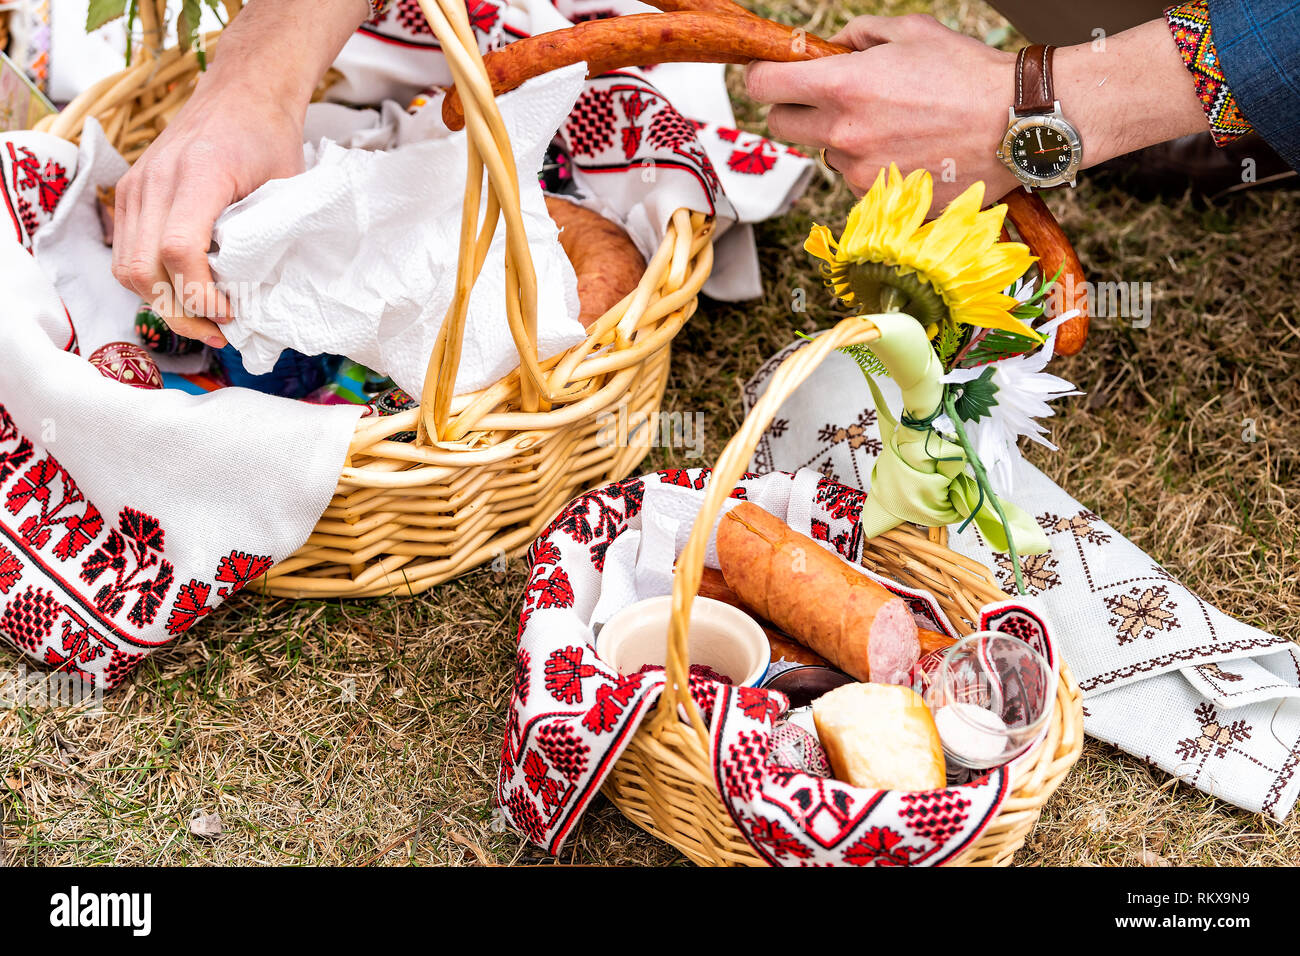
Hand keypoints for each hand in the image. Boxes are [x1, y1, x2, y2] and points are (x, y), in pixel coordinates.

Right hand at [111, 73, 304, 346]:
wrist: (241, 91)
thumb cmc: (269, 138)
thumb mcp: (285, 186)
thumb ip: (271, 237)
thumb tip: (263, 299)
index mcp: (198, 175)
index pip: (179, 250)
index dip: (201, 294)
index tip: (230, 312)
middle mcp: (155, 181)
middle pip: (142, 269)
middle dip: (179, 313)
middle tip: (218, 332)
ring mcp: (136, 186)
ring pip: (126, 267)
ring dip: (161, 303)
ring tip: (203, 320)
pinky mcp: (130, 193)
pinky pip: (126, 252)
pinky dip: (150, 282)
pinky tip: (184, 292)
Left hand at [744, 15, 1210, 208]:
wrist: (1017, 124)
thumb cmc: (969, 75)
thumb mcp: (910, 33)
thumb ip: (859, 36)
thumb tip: (834, 46)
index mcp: (842, 88)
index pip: (763, 87)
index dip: (760, 76)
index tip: (766, 74)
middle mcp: (843, 134)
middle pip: (782, 125)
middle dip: (796, 107)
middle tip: (827, 96)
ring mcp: (860, 173)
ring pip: (825, 154)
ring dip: (842, 139)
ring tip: (891, 123)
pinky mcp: (882, 199)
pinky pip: (859, 180)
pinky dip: (873, 166)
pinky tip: (909, 149)